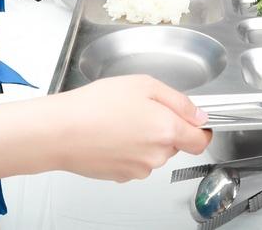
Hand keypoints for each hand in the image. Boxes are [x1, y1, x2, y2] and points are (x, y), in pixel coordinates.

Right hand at [46, 75, 210, 180]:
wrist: (60, 131)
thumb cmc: (95, 105)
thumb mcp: (144, 85)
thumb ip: (178, 101)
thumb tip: (199, 115)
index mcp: (167, 130)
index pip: (201, 141)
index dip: (201, 130)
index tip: (195, 121)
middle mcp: (157, 155)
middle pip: (174, 144)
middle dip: (165, 127)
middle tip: (140, 108)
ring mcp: (139, 169)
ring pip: (154, 153)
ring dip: (145, 139)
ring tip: (120, 120)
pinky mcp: (121, 177)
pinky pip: (135, 161)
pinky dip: (128, 149)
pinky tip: (111, 134)